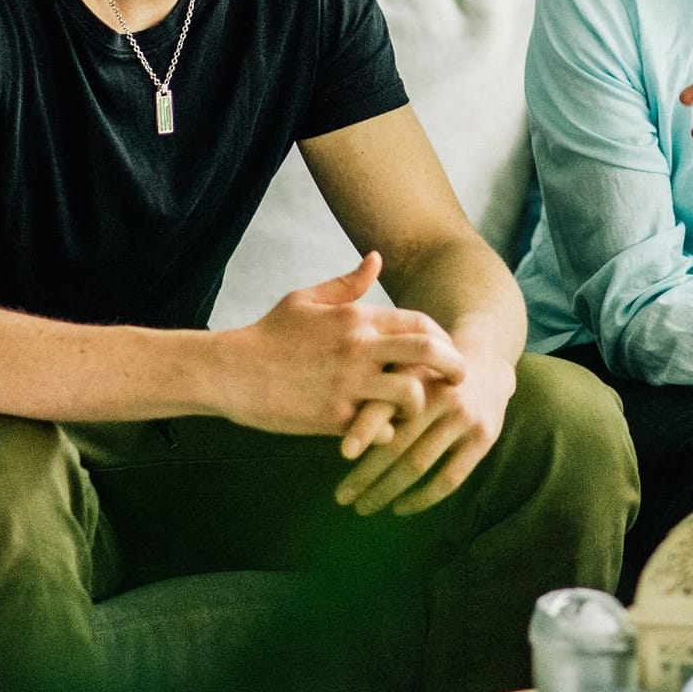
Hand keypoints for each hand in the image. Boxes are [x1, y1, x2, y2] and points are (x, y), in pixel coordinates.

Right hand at [218, 252, 466, 437]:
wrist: (230, 371)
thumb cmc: (268, 333)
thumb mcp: (307, 299)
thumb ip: (347, 283)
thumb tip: (377, 258)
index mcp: (357, 318)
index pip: (421, 323)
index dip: (443, 338)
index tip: (448, 352)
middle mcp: (359, 349)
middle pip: (429, 351)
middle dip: (454, 366)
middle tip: (462, 379)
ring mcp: (349, 384)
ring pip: (411, 394)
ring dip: (421, 404)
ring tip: (416, 410)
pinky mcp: (334, 418)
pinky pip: (381, 429)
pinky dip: (388, 433)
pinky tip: (382, 432)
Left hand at [333, 345, 516, 516]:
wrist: (487, 360)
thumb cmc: (428, 373)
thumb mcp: (404, 370)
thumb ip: (377, 395)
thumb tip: (343, 438)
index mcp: (414, 375)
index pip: (383, 408)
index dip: (363, 430)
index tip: (344, 454)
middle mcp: (439, 395)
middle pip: (395, 444)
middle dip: (364, 476)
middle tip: (342, 497)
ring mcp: (464, 417)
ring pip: (417, 465)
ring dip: (386, 492)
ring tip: (363, 507)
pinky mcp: (484, 437)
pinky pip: (449, 478)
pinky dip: (422, 499)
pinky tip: (400, 507)